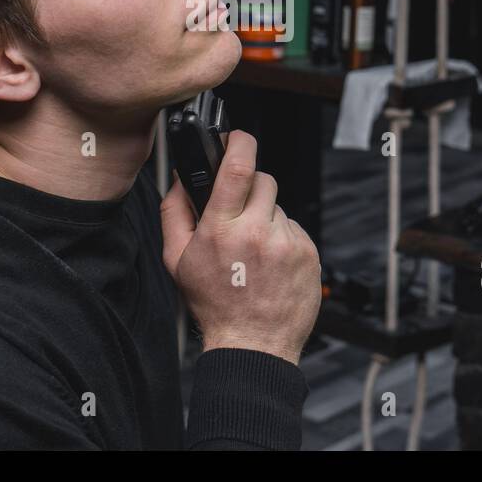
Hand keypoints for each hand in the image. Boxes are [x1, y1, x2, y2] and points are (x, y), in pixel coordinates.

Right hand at [160, 130, 321, 364]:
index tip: (237, 137)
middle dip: (251, 188)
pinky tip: (272, 262)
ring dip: (266, 218)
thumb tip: (179, 178)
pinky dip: (283, 238)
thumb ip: (174, 212)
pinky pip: (295, 228)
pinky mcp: (308, 252)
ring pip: (278, 206)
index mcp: (221, 229)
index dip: (238, 142)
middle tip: (240, 215)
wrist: (254, 344)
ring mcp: (286, 242)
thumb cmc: (215, 303)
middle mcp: (256, 232)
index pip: (237, 166)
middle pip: (262, 180)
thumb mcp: (177, 260)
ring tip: (255, 250)